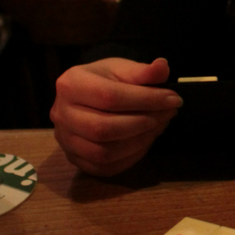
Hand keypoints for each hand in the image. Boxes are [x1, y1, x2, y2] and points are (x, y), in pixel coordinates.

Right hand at [51, 57, 181, 176]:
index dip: (146, 100)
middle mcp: (60, 114)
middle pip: (103, 128)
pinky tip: (146, 140)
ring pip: (104, 152)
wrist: (89, 95)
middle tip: (168, 114)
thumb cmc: (106, 79)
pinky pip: (105, 167)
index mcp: (70, 84)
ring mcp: (65, 140)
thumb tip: (162, 68)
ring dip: (139, 142)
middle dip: (143, 123)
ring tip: (159, 126)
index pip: (109, 97)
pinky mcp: (75, 159)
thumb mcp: (123, 68)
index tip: (174, 100)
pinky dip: (131, 157)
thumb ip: (143, 71)